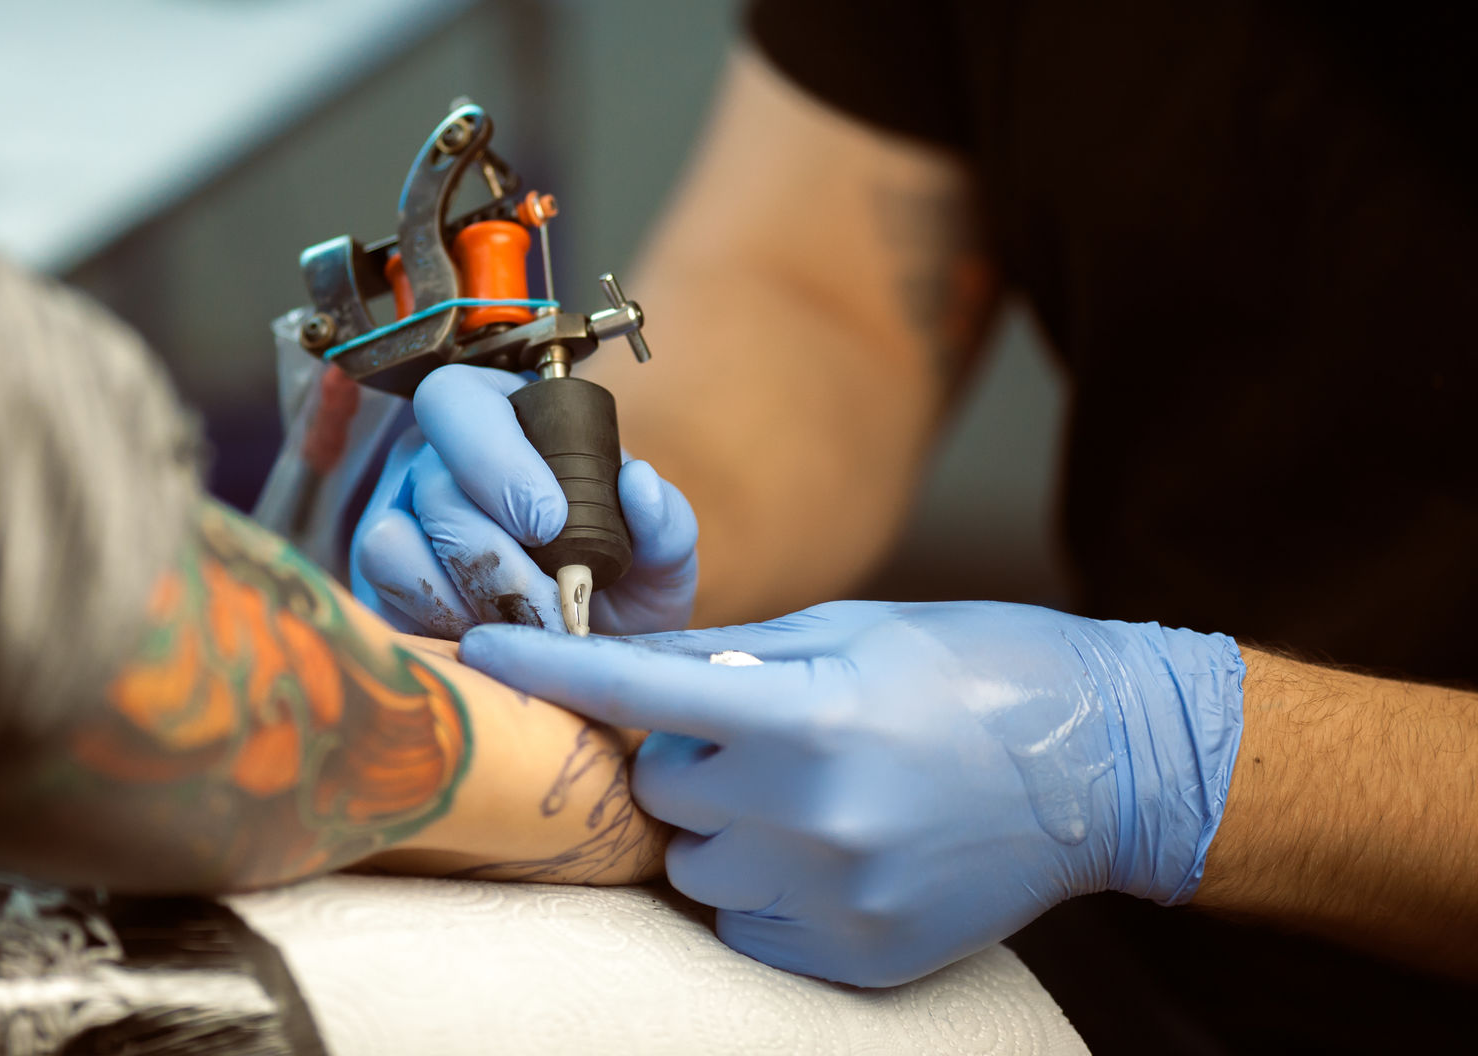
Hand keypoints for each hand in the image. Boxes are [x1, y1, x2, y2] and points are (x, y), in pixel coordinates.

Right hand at [350, 365, 697, 637]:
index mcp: (504, 421)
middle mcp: (437, 462)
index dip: (495, 458)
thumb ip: (665, 523)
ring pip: (390, 542)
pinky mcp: (380, 586)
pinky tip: (490, 644)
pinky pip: (381, 598)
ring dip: (463, 598)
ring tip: (526, 630)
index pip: (459, 401)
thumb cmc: (622, 591)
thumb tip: (638, 482)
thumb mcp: (661, 560)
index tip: (550, 523)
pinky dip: (438, 626)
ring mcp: (399, 521)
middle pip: (432, 485)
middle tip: (551, 608)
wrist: (594, 663)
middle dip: (495, 557)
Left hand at [459, 601, 1246, 985]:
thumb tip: (633, 670)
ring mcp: (834, 898)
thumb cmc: (976, 670)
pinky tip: (832, 844)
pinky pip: (747, 923)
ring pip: (698, 863)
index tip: (483, 654)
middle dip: (691, 756)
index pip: (635, 698)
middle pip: (663, 790)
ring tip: (808, 790)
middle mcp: (809, 816)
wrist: (1105, 764)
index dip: (548, 672)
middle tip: (764, 731)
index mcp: (804, 716)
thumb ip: (731, 657)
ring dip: (724, 825)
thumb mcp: (850, 631)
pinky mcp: (859, 957)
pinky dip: (763, 885)